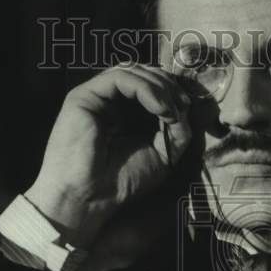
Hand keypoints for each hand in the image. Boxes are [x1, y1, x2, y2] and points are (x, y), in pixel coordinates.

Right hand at [24, 64, 193, 244]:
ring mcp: (96, 96)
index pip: (150, 85)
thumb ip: (176, 129)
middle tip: (182, 105)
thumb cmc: (120, 182)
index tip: (187, 108)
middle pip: (143, 73)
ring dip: (160, 87)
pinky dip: (145, 89)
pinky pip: (120, 77)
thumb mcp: (162, 153)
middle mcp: (109, 100)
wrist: (89, 199)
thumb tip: (185, 107)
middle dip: (168, 85)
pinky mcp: (84, 95)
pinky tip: (160, 108)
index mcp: (124, 112)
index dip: (172, 90)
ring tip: (171, 110)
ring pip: (133, 71)